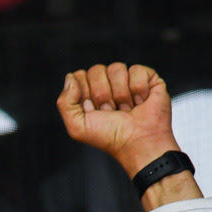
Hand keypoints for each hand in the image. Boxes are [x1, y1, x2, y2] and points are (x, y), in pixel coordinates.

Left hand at [57, 62, 200, 209]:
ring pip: (116, 68)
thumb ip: (65, 102)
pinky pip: (136, 70)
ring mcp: (126, 80)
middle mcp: (107, 84)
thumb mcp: (77, 126)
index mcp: (88, 93)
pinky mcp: (147, 78)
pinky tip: (140, 102)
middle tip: (111, 111)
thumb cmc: (110, 137)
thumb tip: (70, 77)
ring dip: (121, 94)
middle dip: (102, 95)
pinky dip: (138, 89)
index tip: (93, 110)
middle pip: (96, 70)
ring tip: (126, 109)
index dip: (85, 93)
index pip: (79, 76)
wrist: (138, 143)